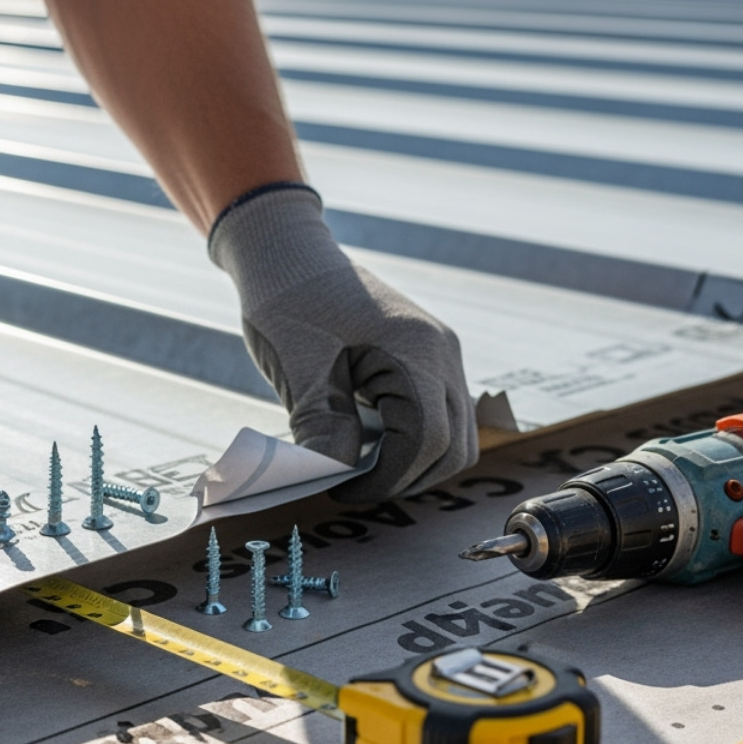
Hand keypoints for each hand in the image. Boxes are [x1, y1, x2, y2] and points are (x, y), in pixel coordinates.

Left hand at [210, 185, 477, 500]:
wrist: (288, 254)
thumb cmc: (288, 303)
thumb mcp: (299, 372)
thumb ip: (321, 430)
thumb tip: (333, 479)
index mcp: (415, 351)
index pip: (427, 440)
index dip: (388, 478)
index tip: (342, 489)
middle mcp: (442, 353)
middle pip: (454, 447)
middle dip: (405, 478)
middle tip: (351, 486)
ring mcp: (441, 355)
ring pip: (454, 436)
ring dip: (412, 463)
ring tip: (359, 467)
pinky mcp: (429, 359)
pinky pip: (439, 415)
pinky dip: (411, 441)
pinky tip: (367, 441)